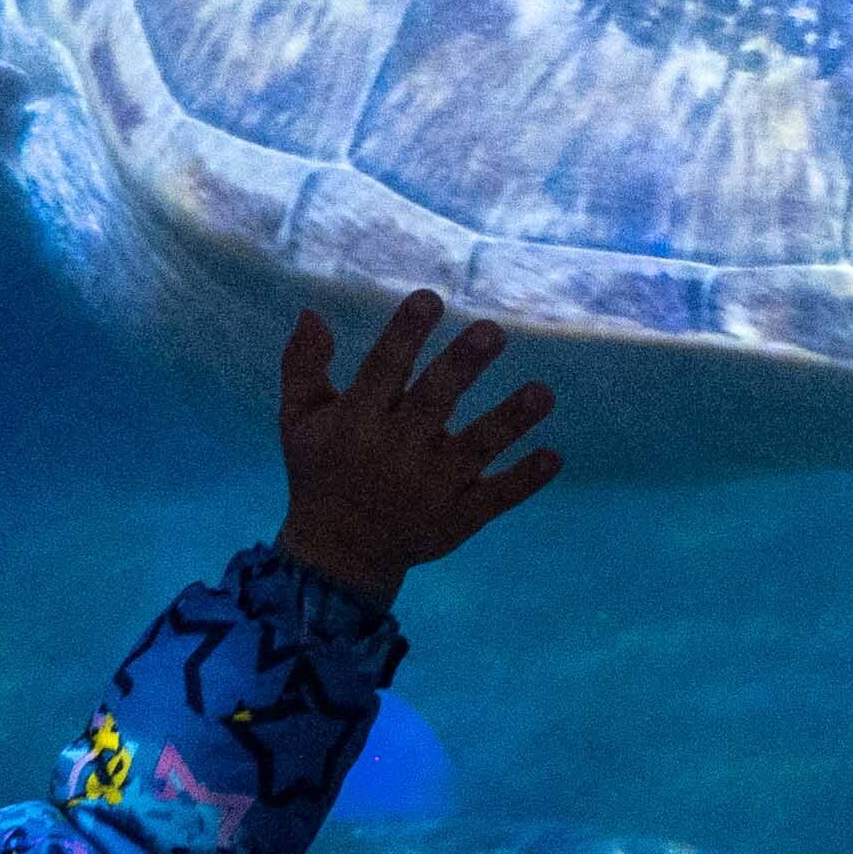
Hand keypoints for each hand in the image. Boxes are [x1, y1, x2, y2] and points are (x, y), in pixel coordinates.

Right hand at [274, 293, 559, 605]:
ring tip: (543, 394)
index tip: (430, 298)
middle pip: (434, 402)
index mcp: (356, 423)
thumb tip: (311, 311)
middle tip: (493, 331)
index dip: (405, 334)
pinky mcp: (457, 518)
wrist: (339, 555)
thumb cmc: (321, 470)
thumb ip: (303, 366)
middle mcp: (395, 452)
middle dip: (462, 366)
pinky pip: (496, 497)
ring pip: (476, 448)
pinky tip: (553, 456)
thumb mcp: (299, 420)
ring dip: (510, 420)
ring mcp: (431, 488)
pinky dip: (524, 480)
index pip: (382, 370)